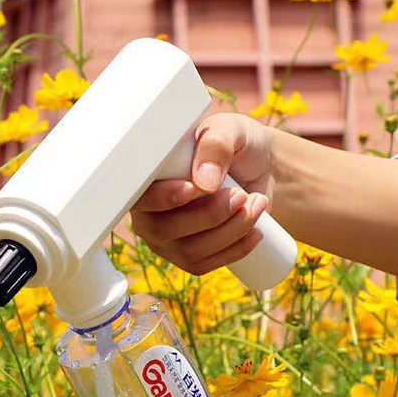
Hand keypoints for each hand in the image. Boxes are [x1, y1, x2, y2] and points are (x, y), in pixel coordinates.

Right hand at [130, 113, 276, 275]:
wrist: (258, 170)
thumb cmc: (235, 145)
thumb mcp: (230, 131)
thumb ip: (216, 145)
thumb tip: (204, 182)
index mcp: (147, 180)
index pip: (140, 197)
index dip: (162, 198)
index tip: (193, 189)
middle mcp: (148, 215)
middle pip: (165, 229)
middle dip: (210, 215)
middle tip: (242, 195)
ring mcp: (165, 241)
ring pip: (188, 251)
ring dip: (229, 231)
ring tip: (256, 204)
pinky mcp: (187, 258)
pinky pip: (202, 265)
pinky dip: (233, 251)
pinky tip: (255, 233)